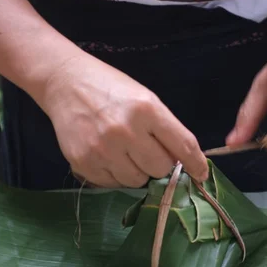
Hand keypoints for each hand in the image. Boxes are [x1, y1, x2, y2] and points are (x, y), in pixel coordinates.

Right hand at [36, 52, 208, 187]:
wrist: (65, 82)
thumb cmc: (111, 89)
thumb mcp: (145, 99)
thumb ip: (165, 129)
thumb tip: (184, 163)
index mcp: (147, 109)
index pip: (183, 146)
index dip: (196, 164)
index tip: (201, 174)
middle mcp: (125, 130)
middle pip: (161, 169)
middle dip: (160, 164)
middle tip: (148, 151)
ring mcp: (102, 149)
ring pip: (137, 181)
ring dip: (137, 171)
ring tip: (125, 151)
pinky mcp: (84, 162)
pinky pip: (113, 184)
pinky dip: (116, 174)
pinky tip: (108, 154)